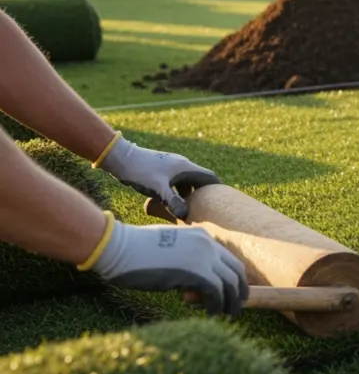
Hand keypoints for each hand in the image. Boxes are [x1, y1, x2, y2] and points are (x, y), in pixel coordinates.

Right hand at [90, 219, 248, 317]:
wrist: (116, 247)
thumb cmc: (133, 252)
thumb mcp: (168, 253)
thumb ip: (186, 264)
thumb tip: (193, 287)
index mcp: (201, 236)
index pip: (228, 259)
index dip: (233, 277)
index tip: (231, 293)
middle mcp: (207, 244)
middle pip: (236, 270)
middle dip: (239, 291)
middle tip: (236, 307)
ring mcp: (203, 257)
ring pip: (230, 283)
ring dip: (230, 302)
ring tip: (227, 315)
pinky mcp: (195, 272)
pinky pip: (217, 292)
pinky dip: (217, 306)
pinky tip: (211, 314)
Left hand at [98, 134, 220, 219]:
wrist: (119, 158)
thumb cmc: (139, 171)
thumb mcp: (157, 189)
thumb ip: (172, 201)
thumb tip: (186, 215)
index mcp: (185, 167)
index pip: (209, 177)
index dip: (218, 189)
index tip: (225, 202)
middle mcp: (181, 164)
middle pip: (199, 180)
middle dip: (204, 194)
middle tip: (209, 210)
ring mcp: (171, 166)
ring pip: (187, 182)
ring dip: (190, 194)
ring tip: (190, 209)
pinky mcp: (162, 170)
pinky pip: (177, 182)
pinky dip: (179, 192)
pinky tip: (172, 203)